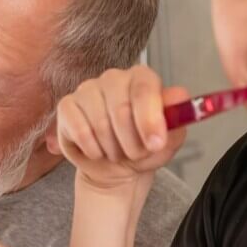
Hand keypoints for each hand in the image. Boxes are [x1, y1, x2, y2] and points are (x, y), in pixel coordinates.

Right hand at [51, 65, 188, 190]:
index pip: (144, 89)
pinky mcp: (67, 106)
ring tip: (117, 153)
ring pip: (99, 123)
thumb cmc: (143, 148)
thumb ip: (176, 118)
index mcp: (142, 79)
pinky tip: (97, 151)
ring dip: (112, 149)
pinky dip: (92, 149)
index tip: (155, 144)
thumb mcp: (168, 140)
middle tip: (135, 154)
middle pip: (121, 109)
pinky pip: (79, 130)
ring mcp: (87, 89)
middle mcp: (114, 78)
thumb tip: (179, 96)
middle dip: (131, 142)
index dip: (149, 119)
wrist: (117, 168)